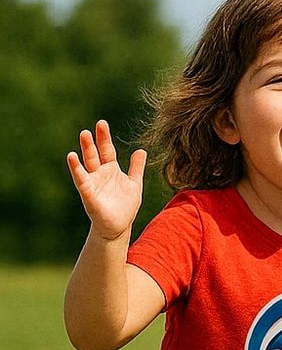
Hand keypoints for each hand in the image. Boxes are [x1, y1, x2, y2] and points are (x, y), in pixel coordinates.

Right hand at [67, 120, 145, 240]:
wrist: (119, 227)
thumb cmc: (125, 205)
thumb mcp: (134, 183)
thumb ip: (136, 167)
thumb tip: (141, 150)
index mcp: (111, 170)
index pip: (107, 150)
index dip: (104, 137)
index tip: (102, 123)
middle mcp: (99, 174)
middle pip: (95, 153)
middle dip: (94, 140)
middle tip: (93, 125)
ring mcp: (93, 183)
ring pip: (87, 163)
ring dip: (84, 150)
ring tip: (83, 135)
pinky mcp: (88, 194)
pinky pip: (81, 179)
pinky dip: (77, 169)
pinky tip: (72, 157)